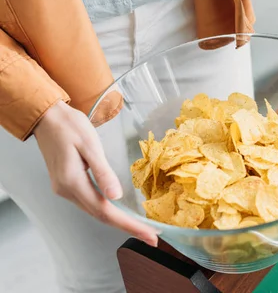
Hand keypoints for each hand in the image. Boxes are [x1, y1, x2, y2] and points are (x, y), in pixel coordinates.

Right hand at [34, 101, 157, 246]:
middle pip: (101, 216)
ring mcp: (65, 189)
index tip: (149, 234)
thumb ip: (103, 172)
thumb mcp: (90, 146)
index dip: (129, 225)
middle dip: (128, 227)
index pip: (105, 211)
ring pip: (95, 211)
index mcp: (73, 182)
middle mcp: (67, 191)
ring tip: (141, 227)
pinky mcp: (67, 184)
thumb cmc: (70, 126)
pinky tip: (121, 212)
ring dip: (119, 221)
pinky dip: (108, 210)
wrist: (47, 117)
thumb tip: (116, 196)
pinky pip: (91, 202)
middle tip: (152, 236)